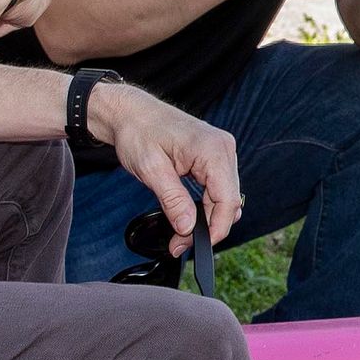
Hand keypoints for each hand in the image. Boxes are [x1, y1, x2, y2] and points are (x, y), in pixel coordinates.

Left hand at [92, 81, 241, 251]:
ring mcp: (220, 152)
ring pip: (224, 197)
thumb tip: (188, 228)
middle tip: (179, 244)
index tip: (196, 245)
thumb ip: (173, 200)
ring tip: (180, 234)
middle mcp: (223, 149)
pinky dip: (205, 206)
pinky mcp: (213, 157)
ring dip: (206, 218)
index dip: (216, 228)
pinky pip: (217, 188)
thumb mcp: (151, 169)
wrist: (131, 113)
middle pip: (228, 201)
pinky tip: (188, 215)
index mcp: (213, 149)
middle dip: (208, 227)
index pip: (228, 199)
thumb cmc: (138, 132)